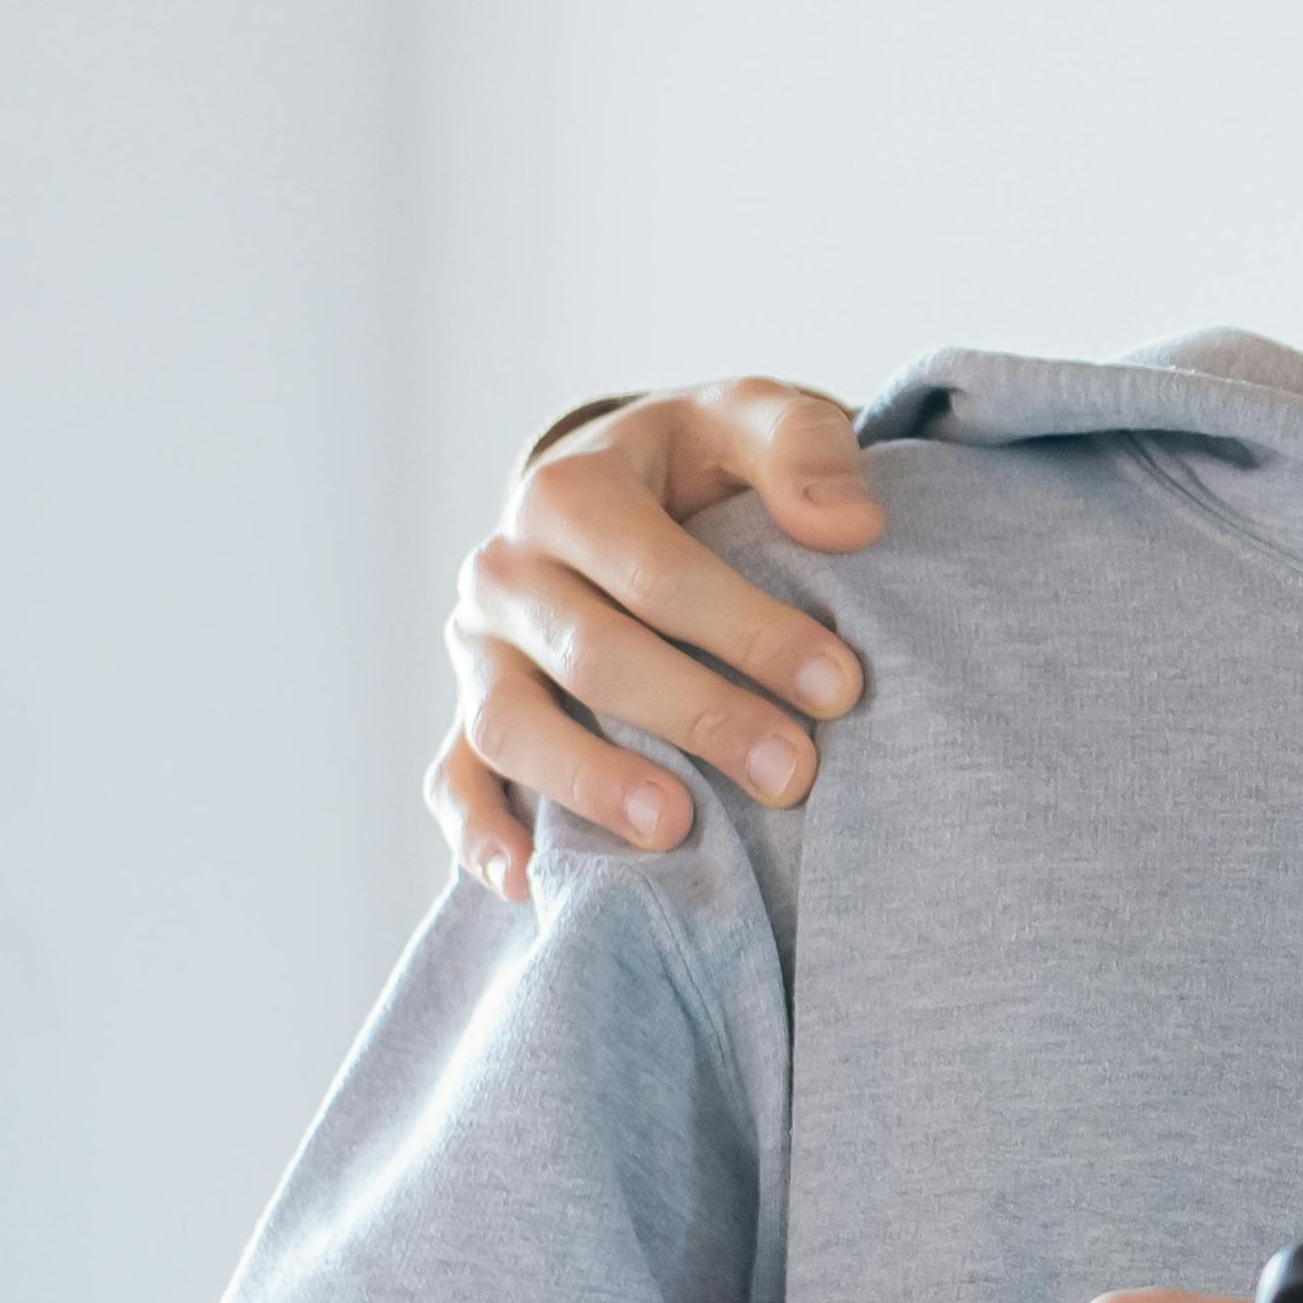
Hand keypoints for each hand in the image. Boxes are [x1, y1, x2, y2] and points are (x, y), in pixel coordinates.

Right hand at [433, 382, 891, 899]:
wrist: (618, 490)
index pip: (654, 570)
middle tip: (793, 773)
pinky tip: (533, 883)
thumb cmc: (699, 464)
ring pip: (509, 725)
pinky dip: (479, 836)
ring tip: (675, 828)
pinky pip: (453, 782)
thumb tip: (850, 525)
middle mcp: (504, 573)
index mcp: (569, 492)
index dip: (746, 630)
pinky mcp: (468, 716)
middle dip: (696, 717)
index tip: (840, 686)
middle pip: (591, 657)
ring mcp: (477, 653)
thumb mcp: (752, 419)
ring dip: (588, 783)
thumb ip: (803, 448)